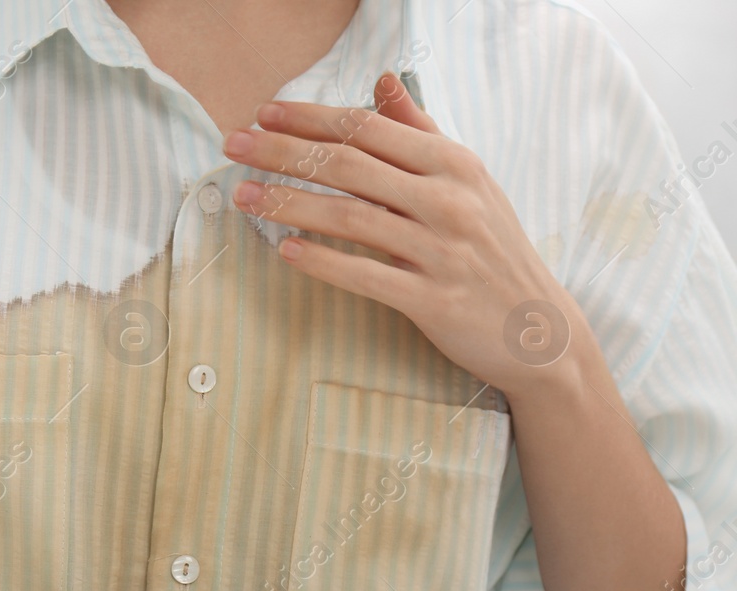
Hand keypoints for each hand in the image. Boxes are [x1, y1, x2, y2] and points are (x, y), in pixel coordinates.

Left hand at [223, 74, 586, 399]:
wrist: (537, 327)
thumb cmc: (490, 248)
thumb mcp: (466, 182)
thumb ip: (419, 133)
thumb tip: (382, 83)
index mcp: (452, 164)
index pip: (368, 129)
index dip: (311, 119)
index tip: (263, 113)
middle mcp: (448, 201)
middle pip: (350, 166)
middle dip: (284, 152)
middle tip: (232, 146)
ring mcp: (441, 250)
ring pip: (351, 218)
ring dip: (290, 204)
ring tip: (243, 196)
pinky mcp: (432, 299)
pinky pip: (366, 276)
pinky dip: (323, 262)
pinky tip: (284, 250)